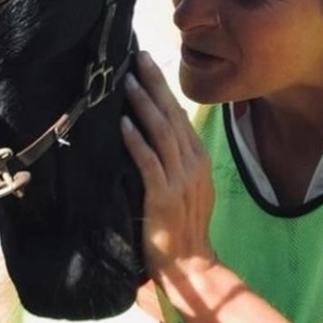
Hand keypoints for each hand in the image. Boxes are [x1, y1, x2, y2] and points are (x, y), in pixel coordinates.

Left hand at [120, 51, 217, 282]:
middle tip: (138, 57)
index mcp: (198, 159)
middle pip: (171, 116)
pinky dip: (136, 142)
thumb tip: (154, 130)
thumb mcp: (186, 187)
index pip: (179, 115)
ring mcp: (180, 180)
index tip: (146, 64)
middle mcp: (193, 164)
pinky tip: (124, 125)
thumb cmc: (183, 228)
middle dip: (154, 85)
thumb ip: (175, 159)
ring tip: (127, 82)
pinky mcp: (164, 197)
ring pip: (161, 134)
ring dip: (143, 106)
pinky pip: (148, 163)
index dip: (162, 88)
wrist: (191, 265)